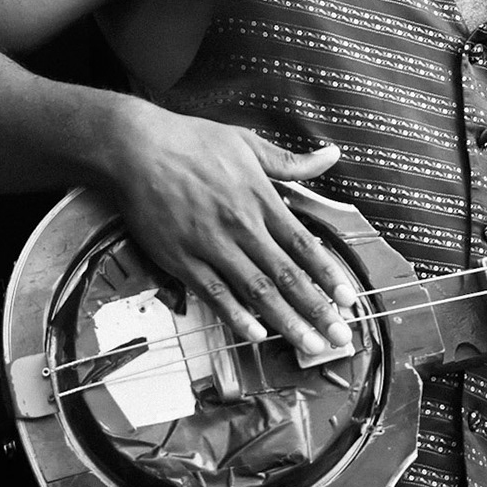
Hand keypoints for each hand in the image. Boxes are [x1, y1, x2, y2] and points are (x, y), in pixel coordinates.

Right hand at [105, 103, 360, 357]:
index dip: (329, 276)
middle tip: (340, 336)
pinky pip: (214, 294)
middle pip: (287, 276)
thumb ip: (292, 162)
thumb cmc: (192, 142)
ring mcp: (212, 246)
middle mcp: (242, 227)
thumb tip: (331, 156)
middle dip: (317, 309)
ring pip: (256, 292)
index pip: (305, 246)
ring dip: (286, 321)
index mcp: (261, 200)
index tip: (349, 299)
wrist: (136, 148)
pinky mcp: (182, 259)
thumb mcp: (248, 143)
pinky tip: (255, 335)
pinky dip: (235, 317)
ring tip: (309, 345)